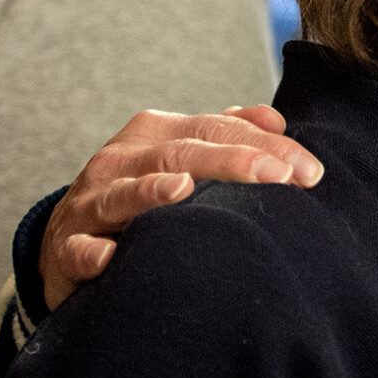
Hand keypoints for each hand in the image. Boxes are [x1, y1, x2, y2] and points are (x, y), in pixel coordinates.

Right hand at [39, 106, 322, 309]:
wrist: (67, 238)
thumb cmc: (141, 194)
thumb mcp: (180, 155)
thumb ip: (225, 135)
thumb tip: (276, 120)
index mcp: (155, 134)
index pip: (217, 129)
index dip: (266, 145)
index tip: (312, 171)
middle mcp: (121, 160)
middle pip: (180, 153)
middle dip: (233, 161)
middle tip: (279, 176)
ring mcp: (90, 202)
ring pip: (123, 193)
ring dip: (152, 191)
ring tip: (184, 190)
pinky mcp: (66, 246)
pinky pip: (78, 249)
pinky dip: (92, 252)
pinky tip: (110, 257)